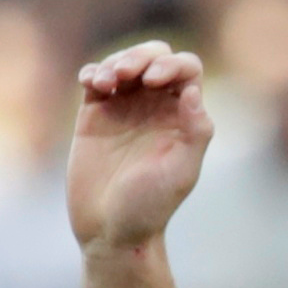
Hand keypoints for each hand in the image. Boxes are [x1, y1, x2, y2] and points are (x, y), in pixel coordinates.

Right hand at [67, 41, 217, 252]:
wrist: (110, 231)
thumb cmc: (150, 206)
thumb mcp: (182, 172)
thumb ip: (195, 132)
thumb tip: (192, 91)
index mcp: (182, 114)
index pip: (186, 69)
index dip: (172, 65)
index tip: (153, 81)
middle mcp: (155, 106)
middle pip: (155, 57)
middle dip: (141, 57)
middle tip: (126, 74)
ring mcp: (124, 108)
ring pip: (124, 62)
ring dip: (115, 61)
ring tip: (105, 82)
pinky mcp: (94, 116)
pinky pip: (94, 80)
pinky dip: (92, 73)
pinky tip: (91, 83)